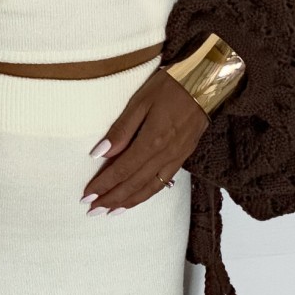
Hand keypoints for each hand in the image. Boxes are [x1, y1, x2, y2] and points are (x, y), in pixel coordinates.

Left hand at [81, 68, 208, 213]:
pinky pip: (162, 183)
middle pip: (133, 184)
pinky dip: (146, 195)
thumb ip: (121, 129)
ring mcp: (176, 157)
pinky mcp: (184, 156)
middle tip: (92, 210)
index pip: (122, 170)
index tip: (86, 195)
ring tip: (110, 212)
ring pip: (149, 188)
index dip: (103, 184)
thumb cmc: (171, 86)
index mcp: (152, 140)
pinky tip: (135, 199)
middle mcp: (165, 154)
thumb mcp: (141, 100)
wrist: (207, 82)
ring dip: (128, 202)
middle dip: (111, 199)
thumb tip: (99, 152)